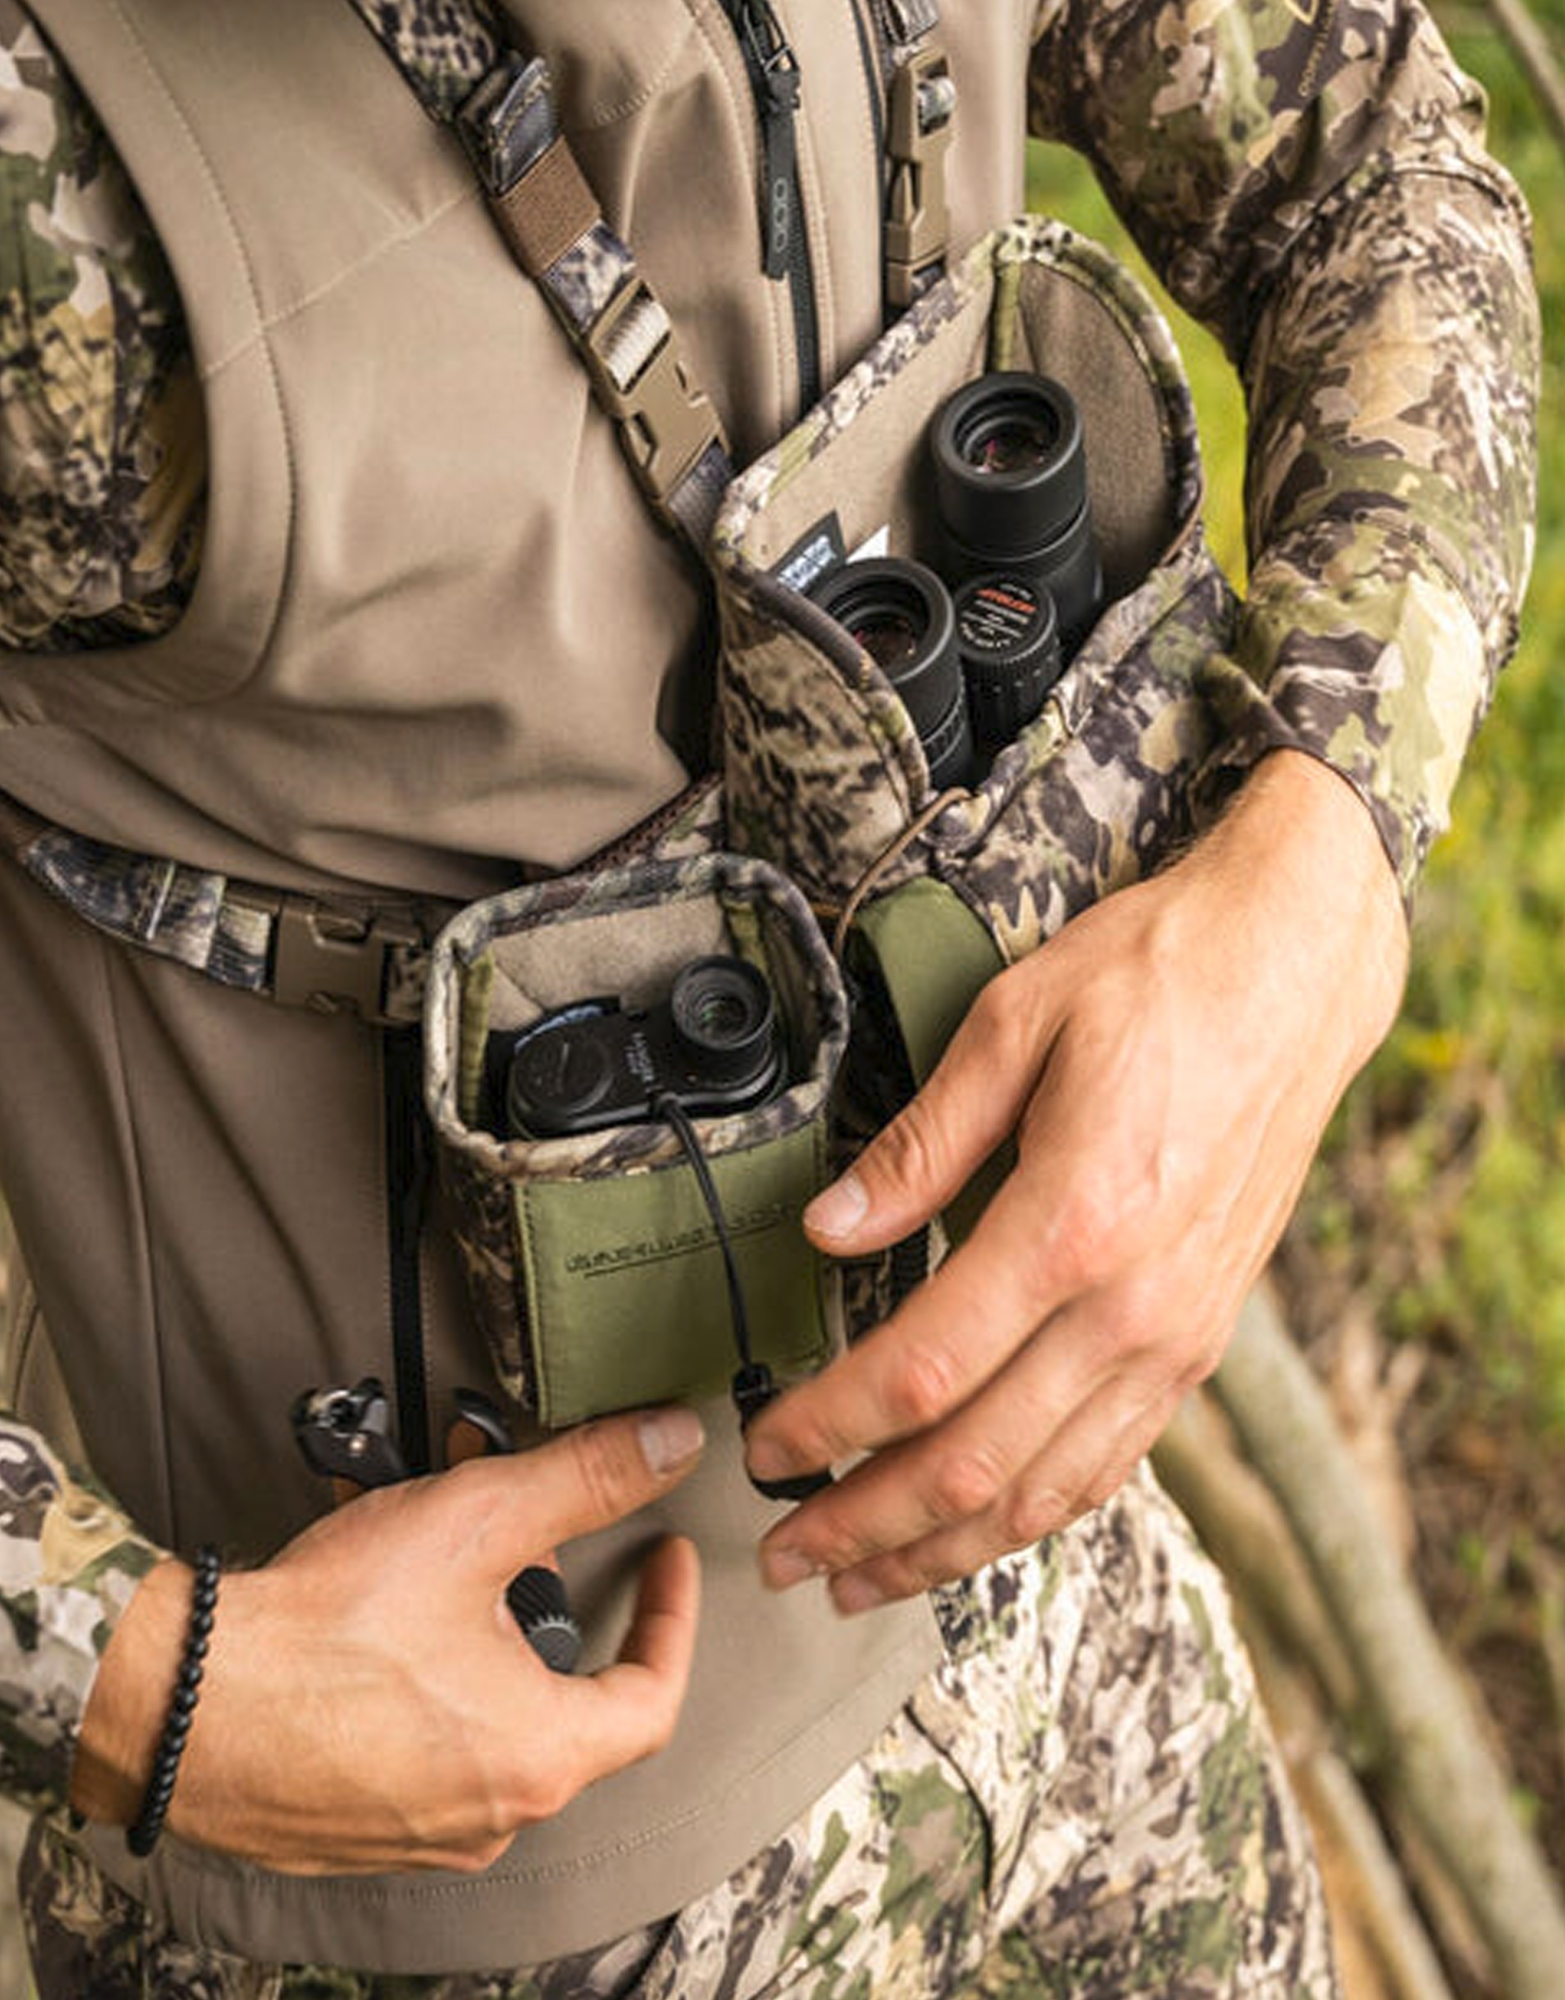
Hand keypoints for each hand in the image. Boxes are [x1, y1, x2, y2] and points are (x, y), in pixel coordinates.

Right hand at [70, 1405, 704, 1873]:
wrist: (177, 1700)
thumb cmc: (321, 1632)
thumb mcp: (476, 1522)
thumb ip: (584, 1479)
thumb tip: (667, 1445)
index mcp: (538, 1756)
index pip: (653, 1695)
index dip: (670, 1617)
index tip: (662, 1561)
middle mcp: (490, 1814)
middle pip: (563, 1697)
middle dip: (552, 1603)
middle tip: (522, 1540)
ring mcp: (419, 1828)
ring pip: (488, 1718)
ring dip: (482, 1633)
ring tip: (443, 1559)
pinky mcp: (356, 1823)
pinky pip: (422, 1746)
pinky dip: (425, 1678)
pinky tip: (385, 1616)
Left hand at [745, 751, 1406, 1611]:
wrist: (1293, 973)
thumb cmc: (1158, 979)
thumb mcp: (1014, 1025)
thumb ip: (918, 1146)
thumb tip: (829, 1229)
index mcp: (1073, 1224)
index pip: (922, 1371)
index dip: (829, 1424)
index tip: (766, 1445)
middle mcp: (1132, 1306)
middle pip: (976, 1463)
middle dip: (867, 1523)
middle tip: (786, 1554)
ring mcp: (1177, 1335)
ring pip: (1047, 1489)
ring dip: (945, 1548)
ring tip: (863, 1577)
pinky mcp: (1202, 1339)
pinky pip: (1113, 1462)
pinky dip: (1036, 1514)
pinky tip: (982, 1530)